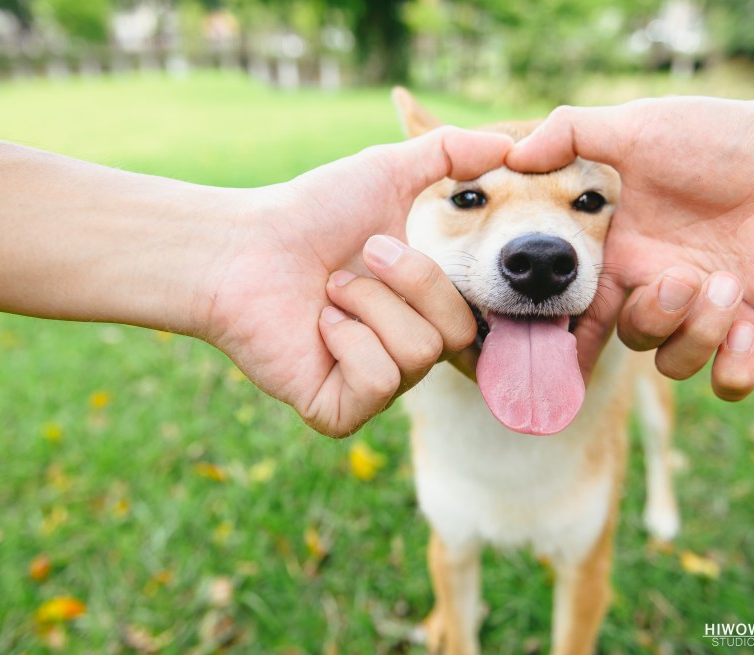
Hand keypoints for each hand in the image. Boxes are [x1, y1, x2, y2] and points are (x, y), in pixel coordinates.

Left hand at [198, 127, 511, 436]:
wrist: (243, 246)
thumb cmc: (310, 212)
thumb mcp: (387, 173)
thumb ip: (451, 153)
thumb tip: (510, 145)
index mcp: (422, 312)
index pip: (471, 315)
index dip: (439, 281)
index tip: (382, 247)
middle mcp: (404, 353)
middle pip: (453, 334)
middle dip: (407, 282)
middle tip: (356, 258)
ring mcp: (374, 387)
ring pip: (418, 355)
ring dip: (368, 306)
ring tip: (327, 292)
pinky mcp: (341, 411)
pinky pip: (378, 381)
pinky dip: (346, 341)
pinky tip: (315, 326)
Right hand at [507, 96, 753, 398]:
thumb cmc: (723, 140)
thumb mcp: (638, 127)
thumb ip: (571, 133)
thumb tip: (511, 154)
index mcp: (625, 254)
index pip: (579, 310)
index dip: (562, 338)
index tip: (545, 362)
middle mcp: (660, 287)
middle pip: (630, 338)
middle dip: (651, 319)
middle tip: (684, 277)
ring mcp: (706, 312)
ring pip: (675, 363)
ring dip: (698, 333)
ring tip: (728, 284)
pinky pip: (729, 381)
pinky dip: (732, 370)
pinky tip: (746, 330)